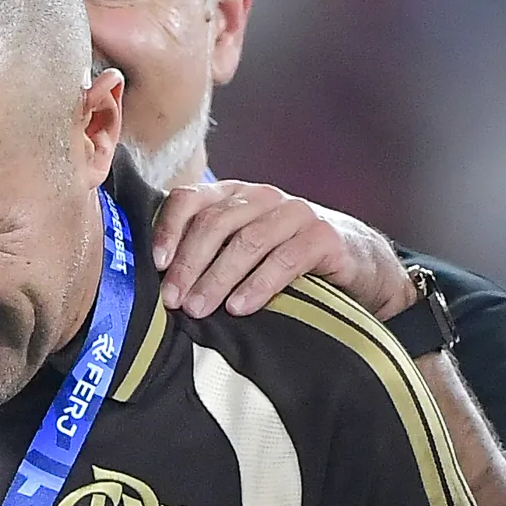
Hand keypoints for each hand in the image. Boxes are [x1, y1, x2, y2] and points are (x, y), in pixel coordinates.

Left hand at [152, 181, 416, 320]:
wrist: (350, 263)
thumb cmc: (278, 261)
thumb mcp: (236, 252)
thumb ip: (202, 254)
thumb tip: (155, 286)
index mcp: (231, 197)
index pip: (189, 200)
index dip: (169, 230)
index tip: (157, 266)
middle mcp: (261, 197)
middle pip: (215, 224)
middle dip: (190, 264)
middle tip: (175, 301)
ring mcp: (294, 213)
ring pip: (248, 241)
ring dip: (219, 278)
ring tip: (200, 309)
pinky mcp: (323, 236)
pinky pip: (286, 259)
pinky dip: (259, 284)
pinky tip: (240, 307)